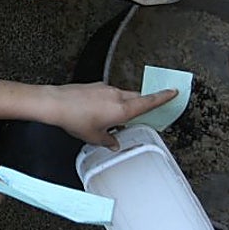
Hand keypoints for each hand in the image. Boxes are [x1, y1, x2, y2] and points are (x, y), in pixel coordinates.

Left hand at [38, 83, 176, 146]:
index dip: (163, 97)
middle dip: (142, 104)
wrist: (55, 103)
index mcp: (122, 109)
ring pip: (122, 95)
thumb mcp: (94, 137)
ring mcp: (105, 88)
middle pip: (137, 98)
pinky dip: (110, 101)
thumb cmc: (75, 119)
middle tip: (145, 112)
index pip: (148, 102)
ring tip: (115, 118)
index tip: (173, 92)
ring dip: (124, 104)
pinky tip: (99, 111)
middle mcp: (116, 95)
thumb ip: (108, 141)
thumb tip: (114, 143)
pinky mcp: (94, 86)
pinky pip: (109, 93)